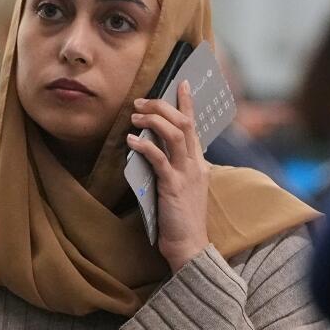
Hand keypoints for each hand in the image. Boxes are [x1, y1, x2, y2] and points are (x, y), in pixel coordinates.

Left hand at [127, 80, 211, 272]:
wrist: (190, 247)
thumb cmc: (181, 220)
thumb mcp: (180, 188)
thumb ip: (172, 168)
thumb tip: (152, 150)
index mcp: (199, 163)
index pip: (194, 126)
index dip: (187, 103)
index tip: (180, 82)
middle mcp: (196, 164)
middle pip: (184, 123)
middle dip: (162, 106)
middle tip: (140, 101)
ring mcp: (186, 174)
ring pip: (175, 134)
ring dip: (153, 120)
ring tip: (134, 116)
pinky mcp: (173, 187)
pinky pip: (160, 159)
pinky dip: (145, 146)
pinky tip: (131, 140)